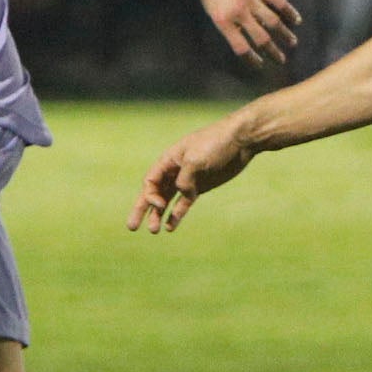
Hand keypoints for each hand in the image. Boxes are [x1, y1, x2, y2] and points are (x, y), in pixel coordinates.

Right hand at [129, 118, 254, 232]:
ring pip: (167, 200)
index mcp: (169, 160)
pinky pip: (183, 203)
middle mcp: (174, 171)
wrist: (240, 140)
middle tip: (131, 227)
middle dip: (142, 209)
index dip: (150, 196)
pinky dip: (177, 215)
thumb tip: (183, 195)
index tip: (160, 204)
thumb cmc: (216, 143)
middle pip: (153, 192)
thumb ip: (185, 179)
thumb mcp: (196, 159)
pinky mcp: (199, 187)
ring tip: (154, 231)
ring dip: (158, 215)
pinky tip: (170, 227)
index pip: (150, 181)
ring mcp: (187, 180)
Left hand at [195, 0, 300, 67]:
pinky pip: (279, 3)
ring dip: (285, 35)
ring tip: (292, 43)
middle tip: (280, 59)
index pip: (241, 47)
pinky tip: (296, 20)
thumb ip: (228, 23)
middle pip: (261, 38)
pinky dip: (289, 13)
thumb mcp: (211, 7)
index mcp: (223, 20)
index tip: (260, 64)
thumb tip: (246, 36)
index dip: (252, 59)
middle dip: (273, 52)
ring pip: (274, 23)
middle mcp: (239, 12)